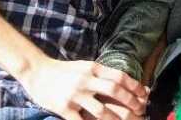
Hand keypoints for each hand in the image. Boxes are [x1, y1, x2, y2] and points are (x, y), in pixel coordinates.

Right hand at [17, 58, 147, 119]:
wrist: (37, 71)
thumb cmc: (64, 71)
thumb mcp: (84, 66)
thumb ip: (101, 74)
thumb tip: (123, 84)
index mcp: (92, 68)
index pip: (119, 76)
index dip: (134, 86)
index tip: (144, 94)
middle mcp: (86, 80)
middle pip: (114, 91)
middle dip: (130, 102)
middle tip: (140, 111)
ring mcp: (75, 95)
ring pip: (101, 110)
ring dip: (116, 119)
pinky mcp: (64, 108)